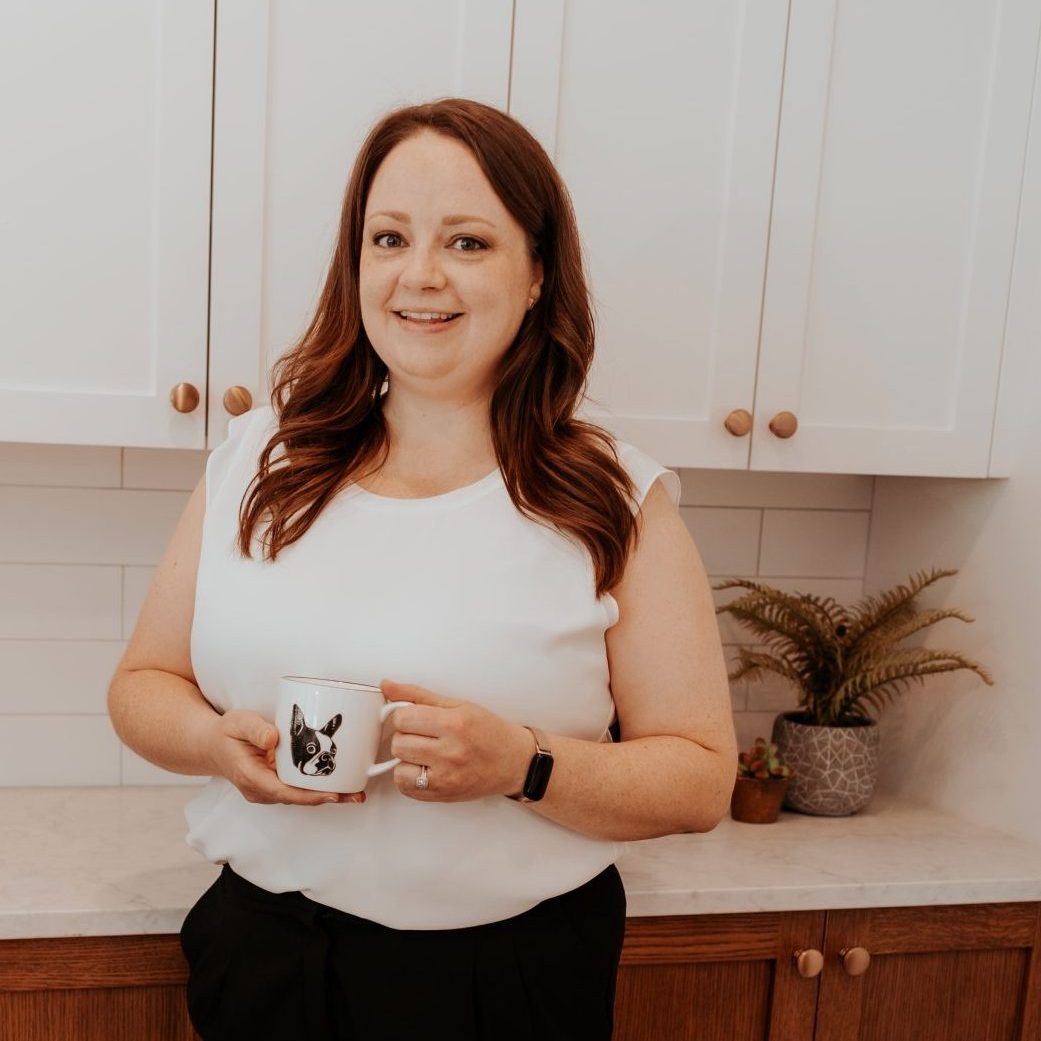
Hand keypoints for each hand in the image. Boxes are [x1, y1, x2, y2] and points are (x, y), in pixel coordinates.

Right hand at [204, 708, 365, 806]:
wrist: (212, 745)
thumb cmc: (227, 733)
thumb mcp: (238, 723)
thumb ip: (255, 729)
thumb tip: (273, 738)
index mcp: (251, 776)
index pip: (284, 792)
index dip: (310, 795)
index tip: (333, 795)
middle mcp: (260, 789)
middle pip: (297, 799)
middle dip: (327, 798)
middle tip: (356, 795)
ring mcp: (267, 790)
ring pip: (300, 797)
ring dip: (326, 795)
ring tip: (355, 791)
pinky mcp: (275, 784)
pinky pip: (298, 789)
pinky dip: (318, 788)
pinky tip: (339, 783)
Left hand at [380, 679, 531, 801]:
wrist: (515, 762)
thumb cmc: (490, 732)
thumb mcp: (458, 705)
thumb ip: (418, 696)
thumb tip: (387, 685)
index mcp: (454, 724)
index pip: (402, 718)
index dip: (404, 716)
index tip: (416, 718)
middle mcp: (450, 752)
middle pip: (398, 743)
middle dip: (406, 736)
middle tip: (424, 735)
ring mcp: (446, 778)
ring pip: (398, 767)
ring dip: (407, 759)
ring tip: (426, 752)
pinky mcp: (442, 795)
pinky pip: (405, 787)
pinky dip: (409, 778)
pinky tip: (426, 768)